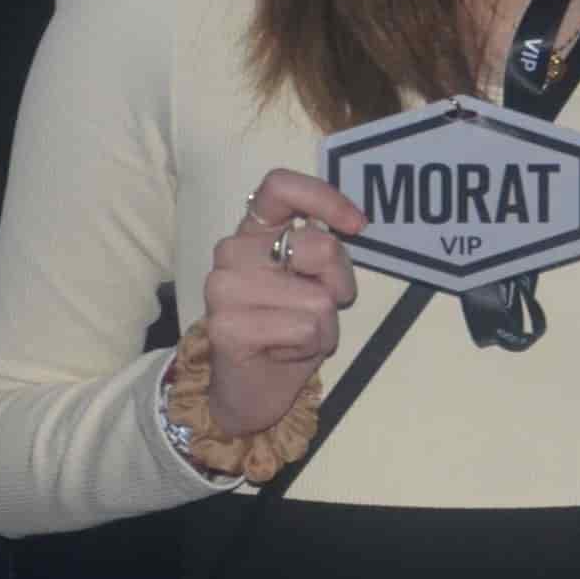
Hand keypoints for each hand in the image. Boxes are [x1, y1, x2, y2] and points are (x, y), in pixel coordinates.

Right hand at [202, 170, 365, 436]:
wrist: (248, 392)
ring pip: (317, 297)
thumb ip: (321, 251)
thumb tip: (352, 225)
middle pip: (319, 247)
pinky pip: (306, 328)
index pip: (281, 186)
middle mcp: (232, 251)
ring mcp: (223, 288)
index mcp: (253, 232)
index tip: (356, 226)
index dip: (324, 198)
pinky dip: (311, 346)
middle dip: (337, 285)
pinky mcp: (226, 326)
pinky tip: (283, 352)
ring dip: (323, 324)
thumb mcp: (313, 283)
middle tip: (315, 311)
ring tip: (294, 336)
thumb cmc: (287, 333)